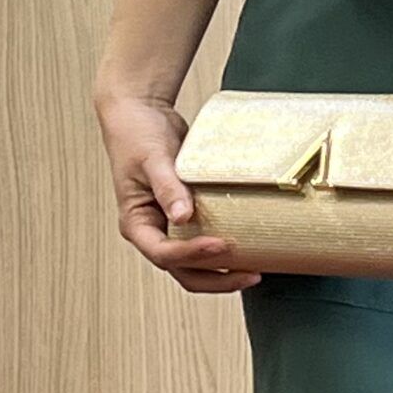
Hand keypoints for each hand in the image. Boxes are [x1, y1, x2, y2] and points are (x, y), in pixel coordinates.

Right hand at [94, 91, 260, 293]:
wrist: (140, 114)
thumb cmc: (138, 134)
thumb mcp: (152, 159)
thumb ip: (167, 187)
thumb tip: (183, 216)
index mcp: (136, 223)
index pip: (163, 253)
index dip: (193, 255)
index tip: (221, 245)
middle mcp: (153, 231)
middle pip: (183, 270)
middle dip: (216, 278)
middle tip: (251, 274)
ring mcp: (170, 226)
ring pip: (195, 263)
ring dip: (222, 271)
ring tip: (256, 269)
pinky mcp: (187, 216)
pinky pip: (205, 240)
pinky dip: (224, 249)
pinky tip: (250, 246)